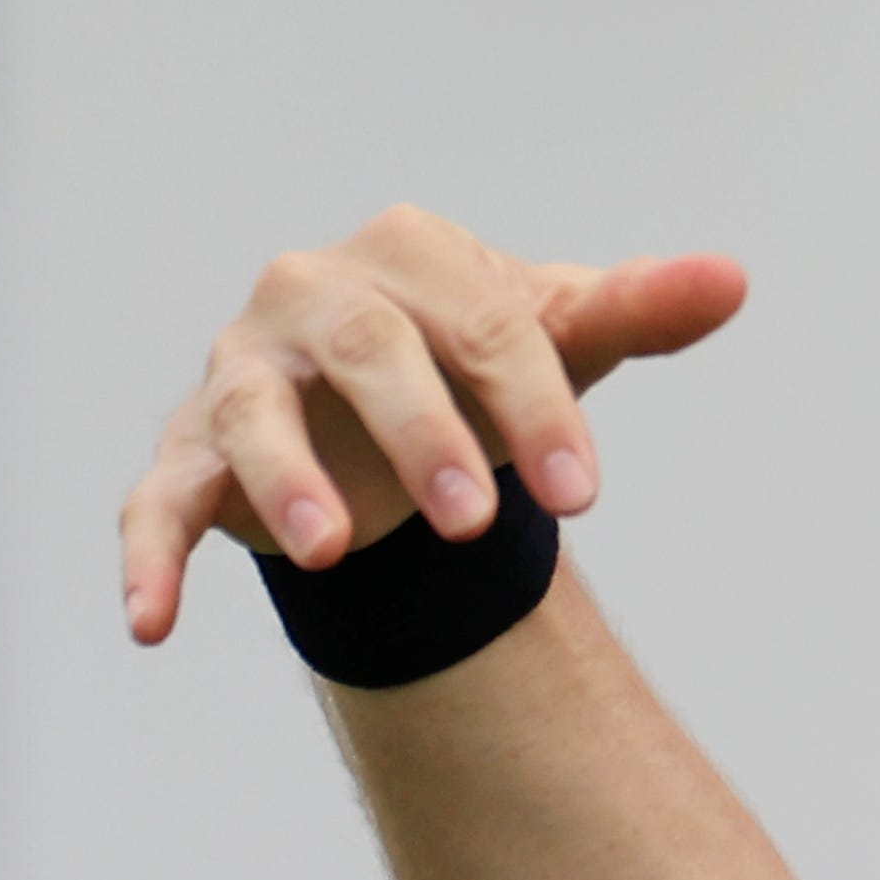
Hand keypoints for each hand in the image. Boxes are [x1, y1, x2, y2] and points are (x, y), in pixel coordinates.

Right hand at [118, 208, 750, 642]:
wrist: (390, 413)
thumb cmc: (479, 364)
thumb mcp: (557, 337)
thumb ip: (638, 309)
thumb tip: (731, 279)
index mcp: (408, 254)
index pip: (481, 322)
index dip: (535, 409)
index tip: (587, 497)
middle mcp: (310, 294)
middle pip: (365, 347)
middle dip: (421, 433)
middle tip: (476, 523)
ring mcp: (243, 370)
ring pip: (252, 414)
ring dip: (286, 482)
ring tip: (330, 553)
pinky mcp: (191, 449)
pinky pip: (158, 498)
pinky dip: (148, 558)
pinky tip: (151, 625)